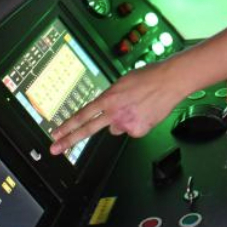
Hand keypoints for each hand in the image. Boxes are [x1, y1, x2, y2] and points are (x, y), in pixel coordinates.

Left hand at [49, 60, 186, 154]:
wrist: (172, 80)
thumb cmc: (150, 76)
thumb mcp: (123, 82)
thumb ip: (111, 99)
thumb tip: (108, 114)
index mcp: (109, 98)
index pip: (83, 115)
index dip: (67, 125)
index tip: (56, 134)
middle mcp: (115, 112)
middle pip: (88, 130)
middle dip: (68, 141)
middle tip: (55, 149)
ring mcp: (127, 123)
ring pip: (117, 127)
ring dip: (123, 120)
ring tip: (138, 106)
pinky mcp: (139, 130)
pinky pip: (133, 130)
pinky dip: (138, 123)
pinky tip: (146, 112)